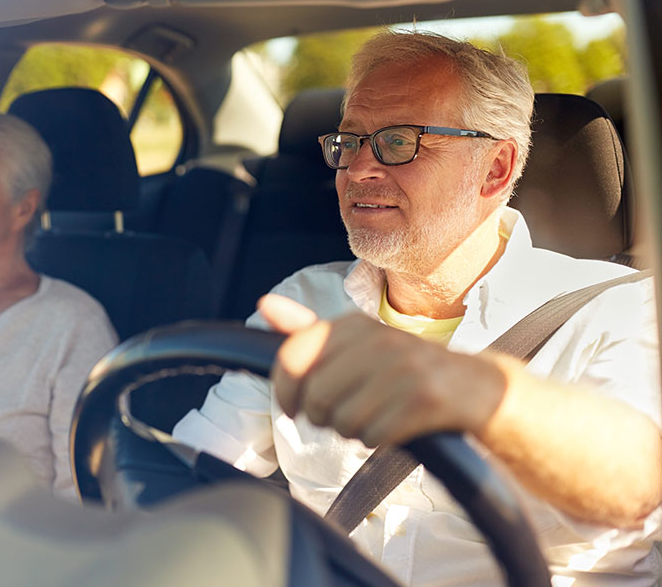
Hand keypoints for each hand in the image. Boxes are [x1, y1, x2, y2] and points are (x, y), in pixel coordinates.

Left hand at [258, 294, 507, 446]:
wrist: (478, 388)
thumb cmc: (405, 370)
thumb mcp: (356, 344)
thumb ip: (308, 331)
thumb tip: (265, 304)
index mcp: (354, 325)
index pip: (292, 356)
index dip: (284, 390)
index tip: (292, 406)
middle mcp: (378, 340)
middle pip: (315, 397)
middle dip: (322, 417)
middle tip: (340, 416)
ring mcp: (404, 368)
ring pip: (342, 421)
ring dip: (353, 430)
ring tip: (374, 416)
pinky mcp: (425, 400)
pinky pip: (374, 435)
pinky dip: (378, 439)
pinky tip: (395, 425)